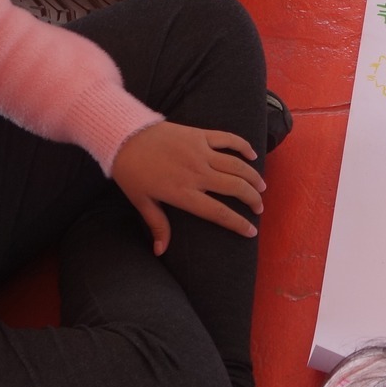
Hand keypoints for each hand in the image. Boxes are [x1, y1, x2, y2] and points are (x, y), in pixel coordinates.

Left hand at [111, 120, 263, 253]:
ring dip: (253, 176)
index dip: (238, 223)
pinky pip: (228, 140)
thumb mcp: (141, 202)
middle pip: (235, 188)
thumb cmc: (131, 172)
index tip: (251, 231)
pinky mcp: (200, 136)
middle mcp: (197, 174)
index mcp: (184, 193)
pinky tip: (252, 155)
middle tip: (259, 207)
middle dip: (252, 199)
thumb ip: (157, 225)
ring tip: (261, 186)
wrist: (124, 137)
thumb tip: (160, 251)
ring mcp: (201, 152)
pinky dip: (243, 146)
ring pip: (236, 166)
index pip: (218, 213)